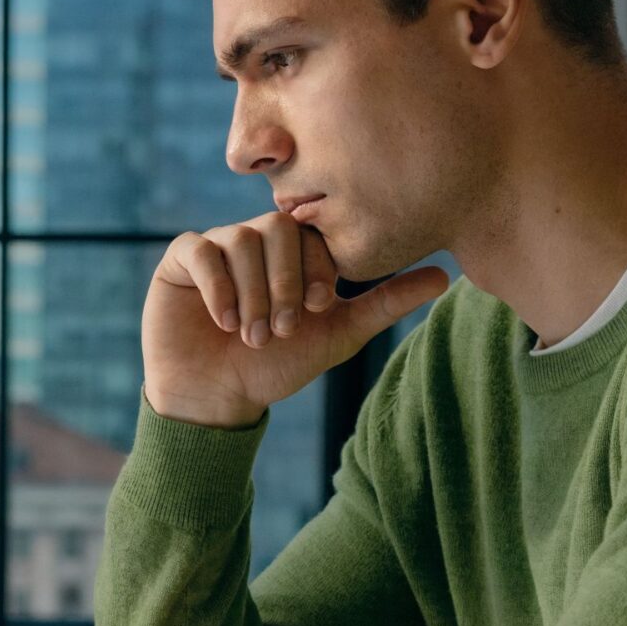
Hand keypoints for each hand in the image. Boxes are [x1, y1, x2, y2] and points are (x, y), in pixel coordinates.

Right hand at [141, 212, 449, 427]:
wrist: (217, 397)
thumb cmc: (276, 367)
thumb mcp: (338, 335)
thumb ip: (386, 303)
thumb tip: (446, 276)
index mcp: (292, 252)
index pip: (310, 233)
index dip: (316, 267)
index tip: (318, 308)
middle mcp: (254, 242)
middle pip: (274, 228)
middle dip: (283, 281)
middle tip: (282, 328)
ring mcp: (216, 248)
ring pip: (239, 240)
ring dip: (251, 293)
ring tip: (252, 335)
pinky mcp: (180, 261)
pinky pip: (200, 250)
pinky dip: (217, 287)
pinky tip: (224, 322)